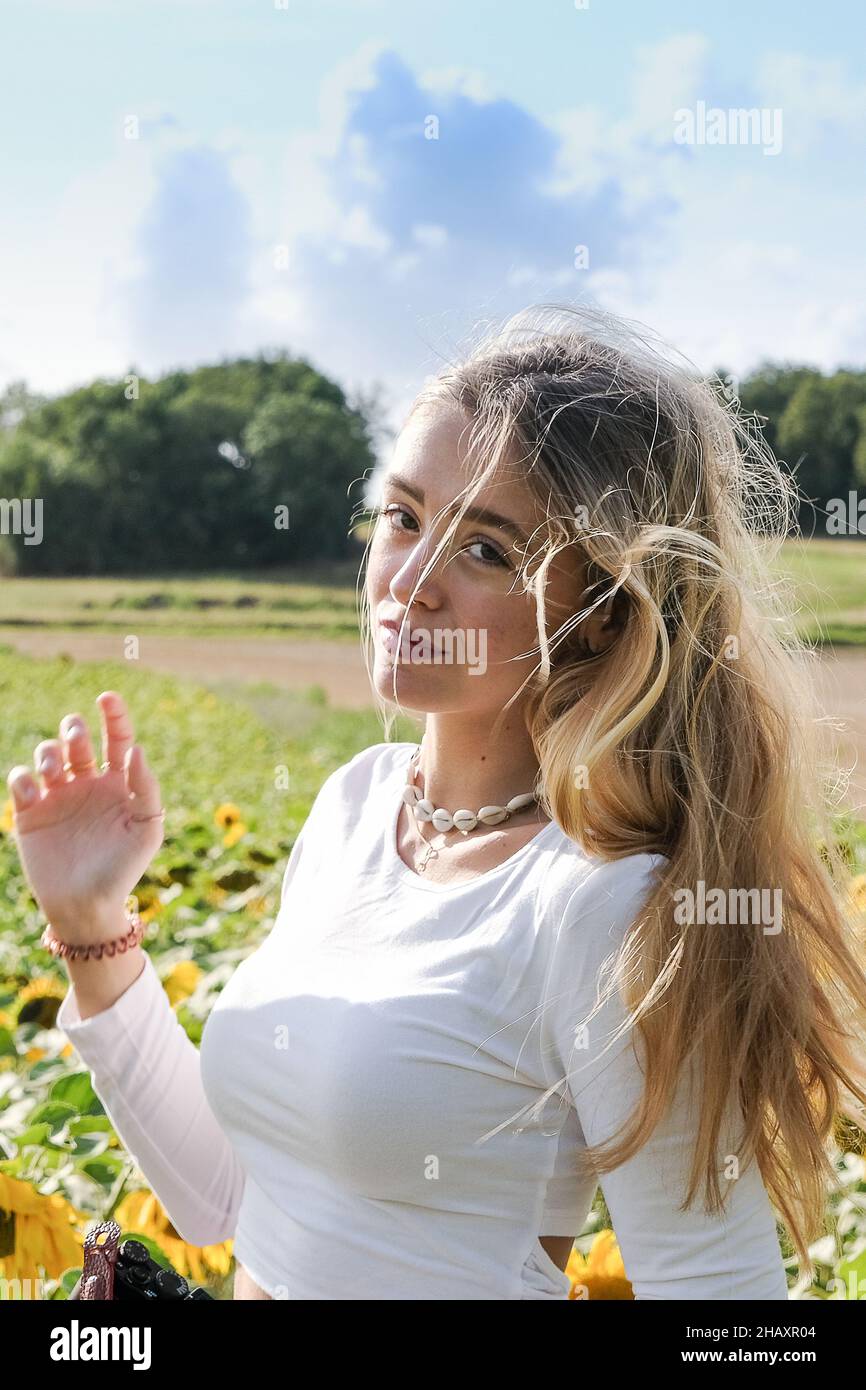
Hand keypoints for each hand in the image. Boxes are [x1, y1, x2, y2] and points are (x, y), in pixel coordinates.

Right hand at [5, 691, 164, 944]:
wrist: (87, 907)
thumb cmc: (124, 870)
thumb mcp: (147, 829)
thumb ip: (147, 787)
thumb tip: (137, 749)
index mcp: (119, 783)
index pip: (117, 739)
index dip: (114, 715)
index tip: (107, 697)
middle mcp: (88, 784)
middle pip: (77, 740)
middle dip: (74, 729)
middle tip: (76, 738)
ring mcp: (58, 797)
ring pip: (48, 755)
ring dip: (49, 751)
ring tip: (54, 768)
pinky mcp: (31, 813)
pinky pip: (21, 781)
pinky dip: (24, 777)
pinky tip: (34, 788)